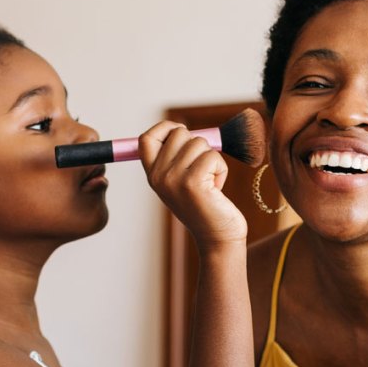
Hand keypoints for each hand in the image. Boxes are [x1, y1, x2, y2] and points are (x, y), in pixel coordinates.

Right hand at [138, 121, 246, 247]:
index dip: (165, 128)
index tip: (181, 132)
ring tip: (209, 183)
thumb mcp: (181, 181)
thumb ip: (176, 158)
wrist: (216, 237)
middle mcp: (158, 177)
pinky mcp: (193, 182)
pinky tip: (216, 189)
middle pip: (178, 134)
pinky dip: (221, 169)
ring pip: (199, 143)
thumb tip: (183, 130)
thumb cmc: (204, 207)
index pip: (146, 139)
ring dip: (212, 159)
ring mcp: (174, 179)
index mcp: (152, 176)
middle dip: (198, 145)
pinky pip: (213, 156)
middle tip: (202, 170)